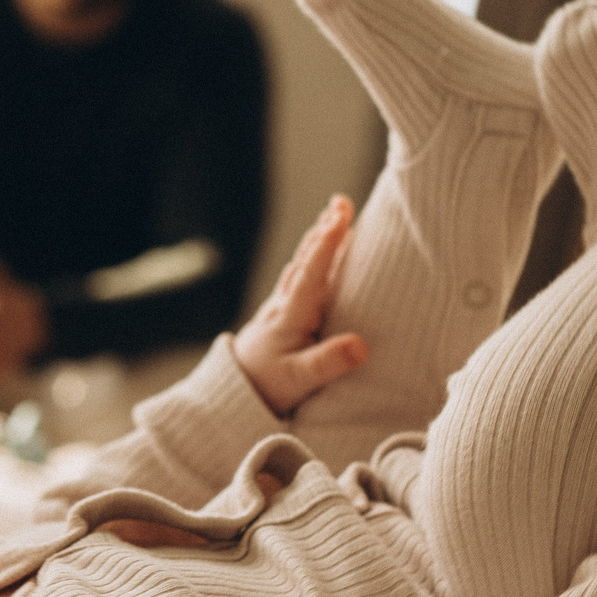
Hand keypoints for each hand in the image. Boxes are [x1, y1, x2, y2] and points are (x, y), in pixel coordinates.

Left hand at [234, 195, 367, 416]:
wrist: (234, 393)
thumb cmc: (267, 387)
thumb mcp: (299, 381)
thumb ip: (328, 363)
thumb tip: (362, 346)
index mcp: (291, 316)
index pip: (312, 273)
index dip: (327, 245)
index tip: (342, 218)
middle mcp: (285, 305)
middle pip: (306, 260)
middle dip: (324, 230)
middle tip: (342, 202)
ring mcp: (281, 307)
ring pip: (301, 265)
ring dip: (318, 239)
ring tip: (334, 215)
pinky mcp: (282, 314)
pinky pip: (301, 276)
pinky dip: (313, 257)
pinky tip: (319, 250)